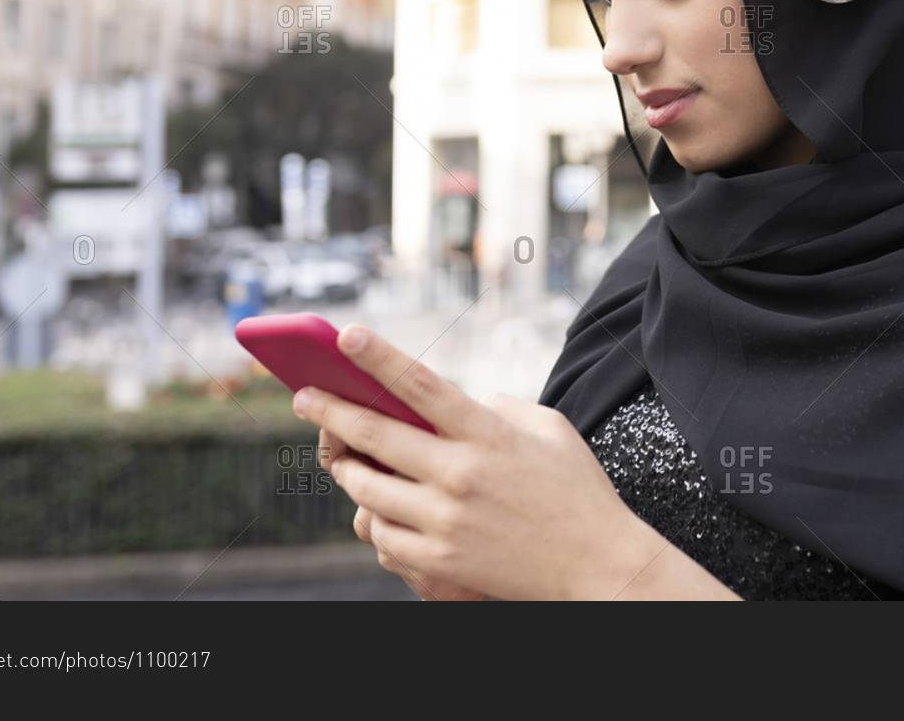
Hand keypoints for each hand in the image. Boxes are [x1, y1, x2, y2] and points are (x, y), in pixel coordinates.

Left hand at [291, 322, 670, 599]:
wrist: (599, 567)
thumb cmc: (576, 490)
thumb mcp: (548, 428)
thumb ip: (497, 406)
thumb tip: (454, 399)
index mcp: (487, 434)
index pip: (420, 384)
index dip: (377, 357)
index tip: (343, 336)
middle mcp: (460, 474)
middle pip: (376, 436)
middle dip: (330, 411)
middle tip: (304, 396)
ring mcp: (446, 521)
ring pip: (368, 489)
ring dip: (347, 468)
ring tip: (342, 456)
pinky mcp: (440, 561)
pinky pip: (383, 535)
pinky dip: (374, 517)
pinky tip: (375, 506)